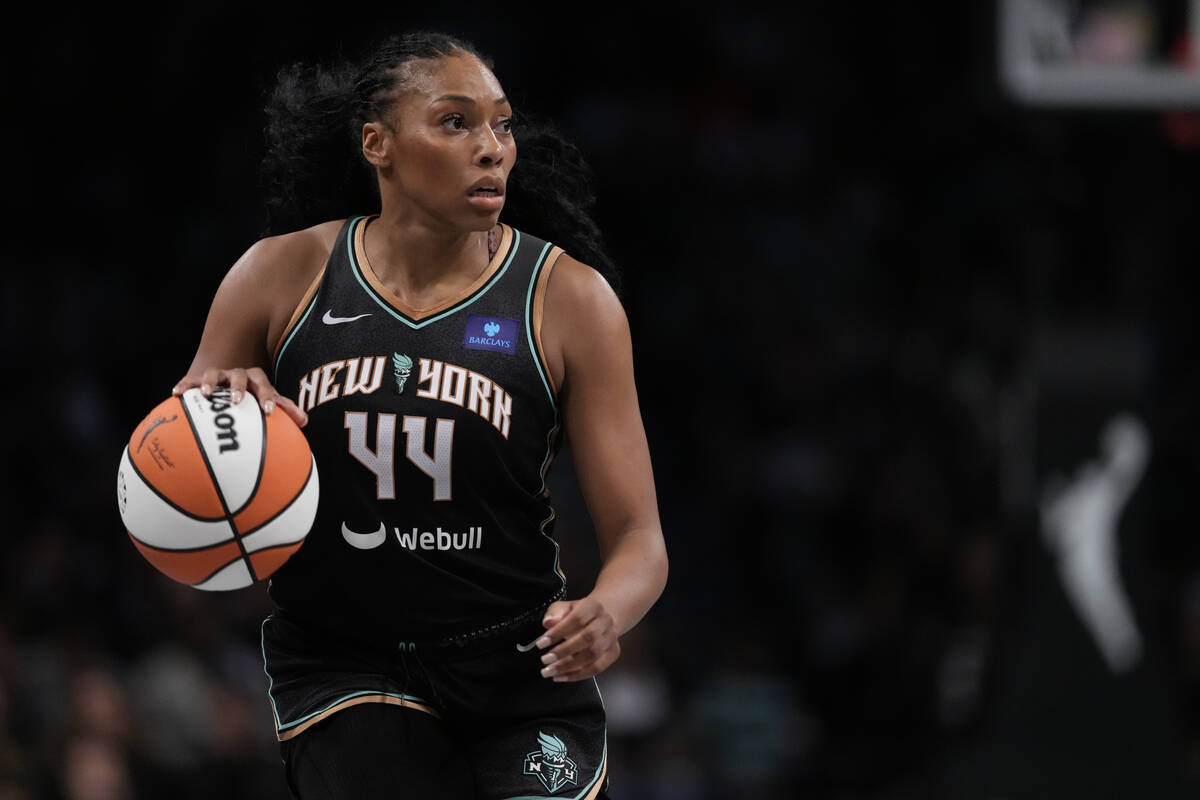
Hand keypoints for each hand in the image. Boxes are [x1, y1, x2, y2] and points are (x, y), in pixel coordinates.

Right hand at [172, 366, 307, 427]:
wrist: (228, 388)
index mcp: (255, 381)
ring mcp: (217, 376)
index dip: (267, 396)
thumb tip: (304, 421)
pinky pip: (190, 380)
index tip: (269, 411)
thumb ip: (285, 412)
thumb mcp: (266, 404)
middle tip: (237, 402)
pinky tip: (176, 393)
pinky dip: (184, 385)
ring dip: (210, 382)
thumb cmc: (252, 400)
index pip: (264, 384)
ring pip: (214, 373)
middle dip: (238, 387)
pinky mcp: (198, 380)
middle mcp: (236, 375)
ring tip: (206, 394)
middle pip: (239, 375)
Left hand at [536, 597, 619, 681]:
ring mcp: (611, 639)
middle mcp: (605, 622)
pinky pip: (597, 668)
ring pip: (593, 656)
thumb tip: (548, 623)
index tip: (541, 643)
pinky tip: (562, 676)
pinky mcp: (613, 653)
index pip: (577, 619)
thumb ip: (555, 613)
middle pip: (588, 638)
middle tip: (545, 659)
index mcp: (593, 607)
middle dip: (564, 651)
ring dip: (569, 666)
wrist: (605, 616)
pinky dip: (578, 675)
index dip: (558, 632)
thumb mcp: (566, 607)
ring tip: (550, 671)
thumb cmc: (581, 613)